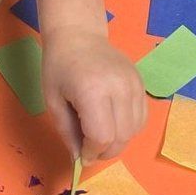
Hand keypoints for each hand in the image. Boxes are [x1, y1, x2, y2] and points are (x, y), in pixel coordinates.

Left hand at [42, 27, 146, 162]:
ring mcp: (134, 84)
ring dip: (118, 142)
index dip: (92, 152)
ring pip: (135, 130)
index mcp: (93, 91)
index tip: (81, 154)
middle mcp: (119, 88)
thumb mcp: (53, 101)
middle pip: (122, 137)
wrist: (78, 35)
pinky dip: (129, 128)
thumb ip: (67, 132)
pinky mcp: (141, 83)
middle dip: (105, 151)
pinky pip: (142, 117)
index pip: (102, 136)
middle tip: (90, 149)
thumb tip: (80, 159)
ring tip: (101, 136)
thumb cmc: (59, 67)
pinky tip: (113, 123)